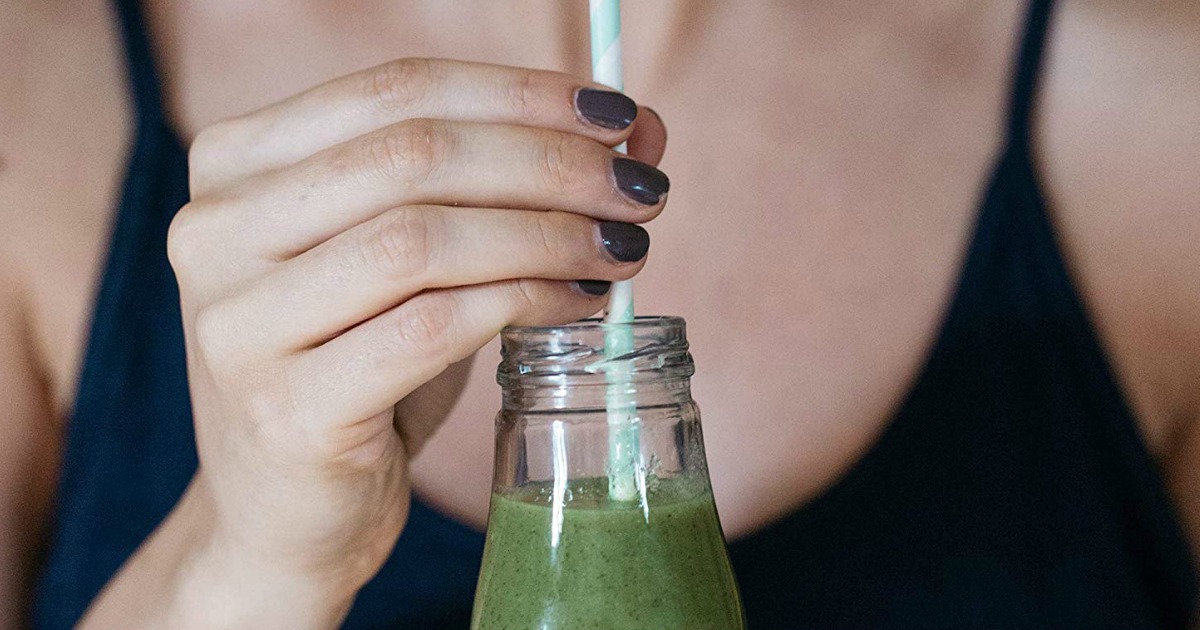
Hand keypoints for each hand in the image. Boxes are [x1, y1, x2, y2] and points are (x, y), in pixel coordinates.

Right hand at [107, 58, 665, 626]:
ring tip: (622, 249)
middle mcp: (213, 230)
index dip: (521, 93)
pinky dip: (521, 303)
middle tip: (640, 189)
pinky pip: (430, 328)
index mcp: (233, 163)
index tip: (618, 114)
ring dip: (547, 234)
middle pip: (414, 155)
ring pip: (422, 238)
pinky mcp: (285, 409)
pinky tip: (576, 305)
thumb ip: (507, 183)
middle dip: (550, 163)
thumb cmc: (359, 369)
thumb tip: (639, 127)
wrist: (286, 515)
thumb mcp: (423, 260)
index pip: (395, 88)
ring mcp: (238, 323)